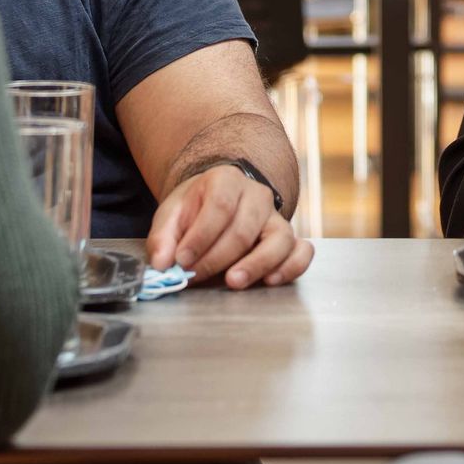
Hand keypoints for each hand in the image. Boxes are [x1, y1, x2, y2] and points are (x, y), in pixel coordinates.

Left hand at [145, 165, 314, 288]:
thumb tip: (162, 263)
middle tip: (195, 276)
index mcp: (226, 181)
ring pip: (279, 239)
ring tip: (233, 282)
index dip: (201, 236)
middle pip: (244, 229)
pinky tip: (271, 280)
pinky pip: (302, 251)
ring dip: (257, 265)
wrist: (219, 201)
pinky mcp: (288, 238)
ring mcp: (276, 217)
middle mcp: (257, 196)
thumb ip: (163, 238)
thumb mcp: (172, 215)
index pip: (220, 207)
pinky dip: (292, 267)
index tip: (182, 259)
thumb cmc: (195, 210)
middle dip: (217, 258)